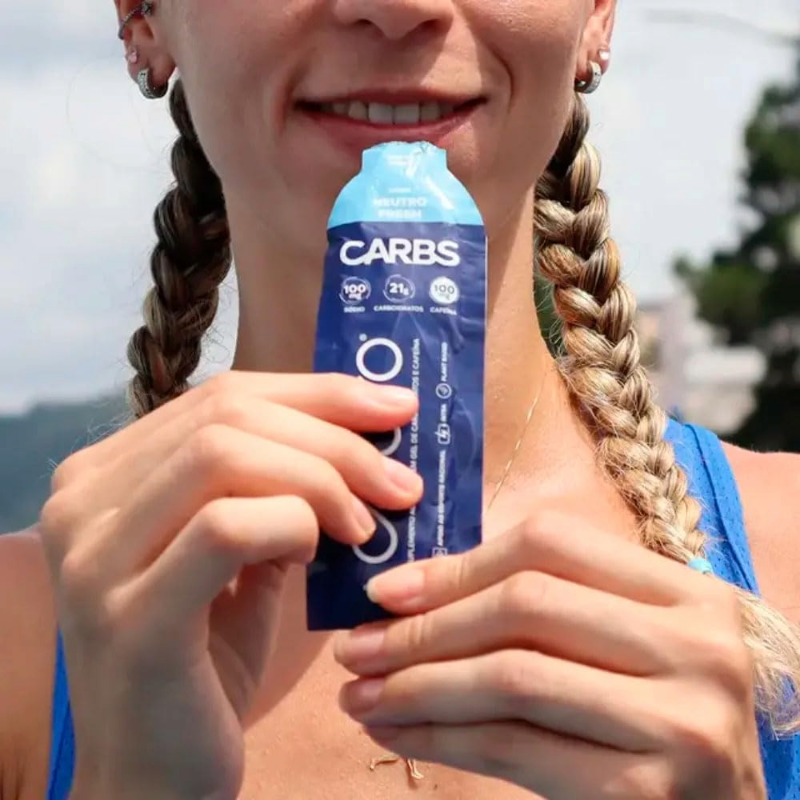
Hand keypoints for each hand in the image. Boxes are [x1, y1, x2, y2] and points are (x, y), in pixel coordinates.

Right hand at [39, 371, 421, 799]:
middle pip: (228, 415)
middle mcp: (80, 502)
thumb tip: (365, 436)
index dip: (318, 392)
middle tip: (401, 482)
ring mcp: (94, 559)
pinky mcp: (129, 617)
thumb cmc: (204, 663)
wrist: (154, 779)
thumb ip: (277, 490)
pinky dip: (293, 523)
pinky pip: (228, 527)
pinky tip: (320, 552)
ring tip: (368, 524)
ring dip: (322, 478)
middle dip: (335, 437)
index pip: (222, 396)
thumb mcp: (241, 557)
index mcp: (104, 476)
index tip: (394, 408)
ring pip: (225, 455)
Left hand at [335, 512, 766, 798]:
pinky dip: (442, 738)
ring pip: (512, 676)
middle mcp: (697, 647)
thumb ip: (545, 610)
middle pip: (526, 604)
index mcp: (688, 592)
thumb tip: (411, 593)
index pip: (549, 543)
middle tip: (355, 648)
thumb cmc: (655, 722)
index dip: (457, 564)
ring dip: (417, 684)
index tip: (384, 591)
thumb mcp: (619, 646)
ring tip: (360, 694)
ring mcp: (682, 721)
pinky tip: (398, 732)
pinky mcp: (648, 795)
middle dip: (425, 627)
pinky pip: (515, 749)